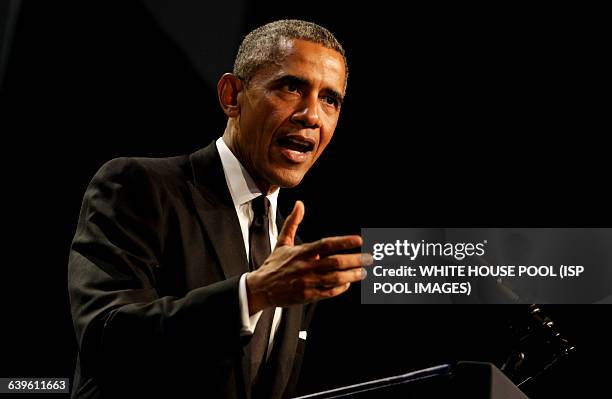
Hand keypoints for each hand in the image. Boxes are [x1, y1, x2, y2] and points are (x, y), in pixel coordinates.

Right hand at [246, 201, 372, 313]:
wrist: (261, 288)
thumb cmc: (274, 264)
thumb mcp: (282, 242)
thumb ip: (293, 222)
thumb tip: (299, 204)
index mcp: (302, 252)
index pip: (326, 244)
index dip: (343, 242)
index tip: (358, 240)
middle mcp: (306, 266)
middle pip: (335, 262)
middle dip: (355, 260)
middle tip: (369, 258)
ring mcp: (307, 282)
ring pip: (335, 279)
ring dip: (352, 275)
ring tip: (363, 272)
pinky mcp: (307, 296)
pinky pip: (328, 292)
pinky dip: (340, 288)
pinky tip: (347, 283)